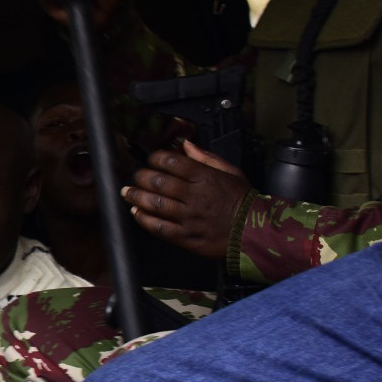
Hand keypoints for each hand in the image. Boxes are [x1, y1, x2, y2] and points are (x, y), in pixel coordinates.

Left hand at [121, 140, 250, 259]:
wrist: (254, 233)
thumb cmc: (243, 202)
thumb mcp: (230, 172)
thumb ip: (206, 157)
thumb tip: (187, 145)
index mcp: (205, 177)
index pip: (172, 162)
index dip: (156, 158)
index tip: (151, 159)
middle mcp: (194, 196)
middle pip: (158, 181)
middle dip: (141, 176)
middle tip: (136, 175)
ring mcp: (189, 218)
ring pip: (155, 203)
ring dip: (137, 196)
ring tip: (128, 192)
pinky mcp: (186, 237)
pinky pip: (159, 227)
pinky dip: (144, 219)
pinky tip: (137, 212)